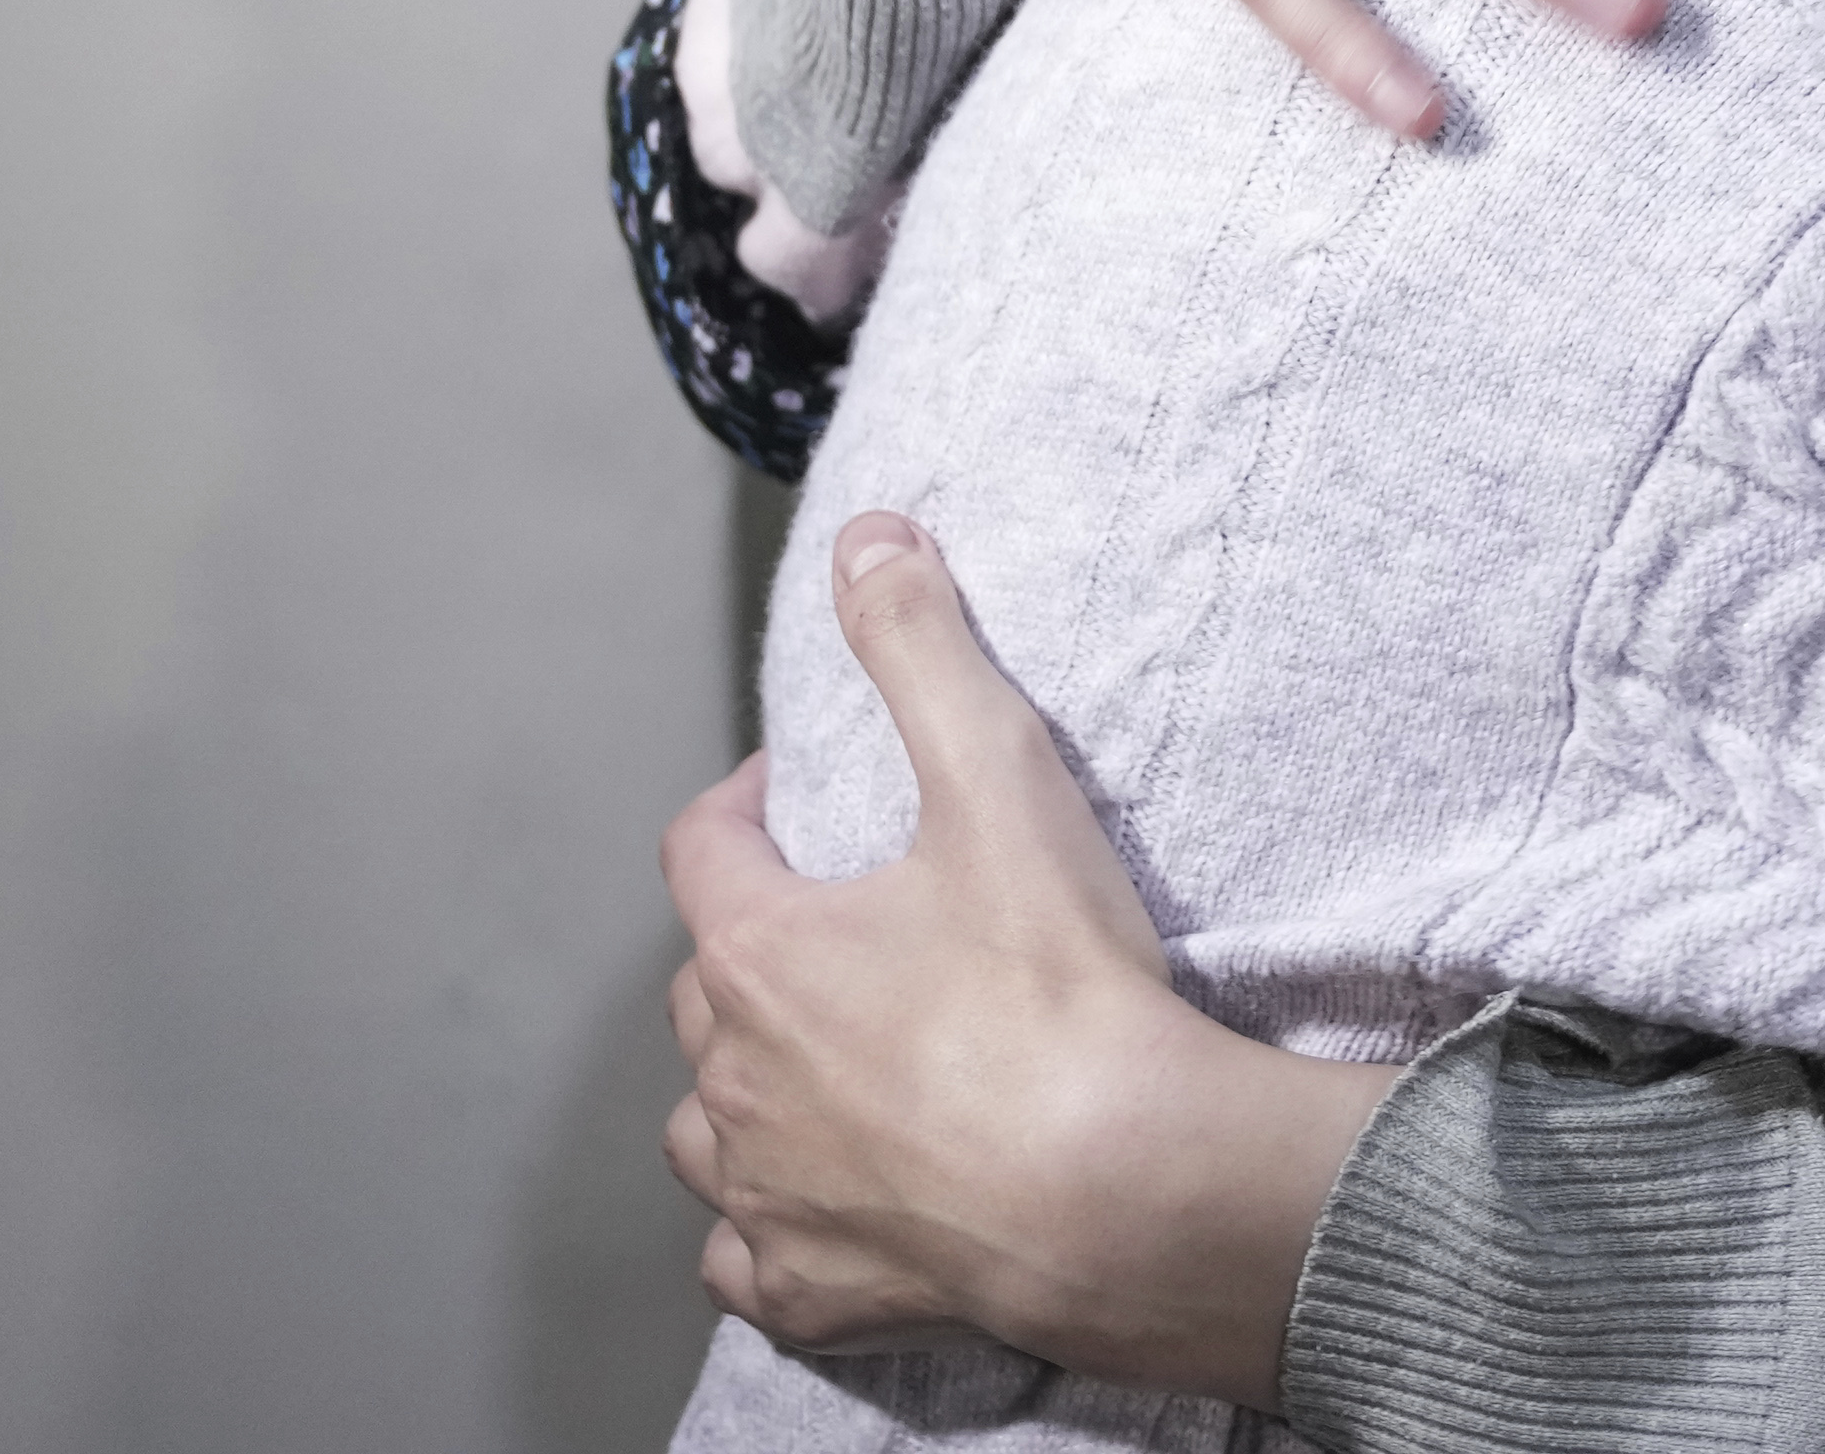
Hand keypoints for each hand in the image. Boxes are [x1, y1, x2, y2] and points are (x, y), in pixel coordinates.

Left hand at [661, 517, 1392, 1404]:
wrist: (1122, 1187)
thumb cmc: (1058, 995)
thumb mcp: (997, 780)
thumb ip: (923, 648)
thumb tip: (871, 535)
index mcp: (760, 951)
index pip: (703, 850)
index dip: (744, 808)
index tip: (790, 796)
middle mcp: (733, 1078)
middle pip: (705, 989)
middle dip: (757, 947)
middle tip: (846, 925)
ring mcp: (767, 1194)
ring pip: (707, 1129)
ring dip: (746, 1091)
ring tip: (821, 1064)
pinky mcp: (812, 1288)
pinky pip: (748, 1260)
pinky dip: (770, 1229)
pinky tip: (820, 1207)